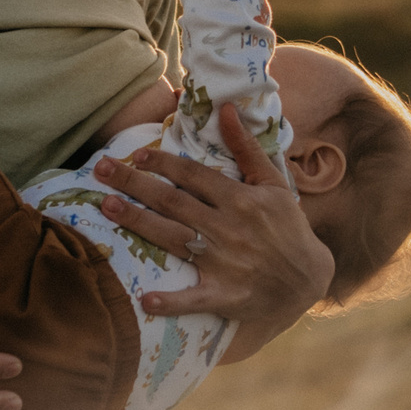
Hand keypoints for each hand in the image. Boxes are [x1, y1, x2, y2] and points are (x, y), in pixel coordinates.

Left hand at [91, 103, 331, 357]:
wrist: (309, 277)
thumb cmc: (288, 226)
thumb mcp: (273, 184)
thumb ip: (246, 148)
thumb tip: (226, 108)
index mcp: (240, 200)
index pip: (194, 175)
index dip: (164, 163)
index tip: (137, 153)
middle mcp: (228, 228)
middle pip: (173, 202)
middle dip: (135, 184)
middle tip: (101, 170)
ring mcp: (224, 263)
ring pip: (173, 238)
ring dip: (139, 223)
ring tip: (108, 208)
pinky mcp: (225, 294)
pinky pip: (194, 299)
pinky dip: (171, 301)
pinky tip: (145, 300)